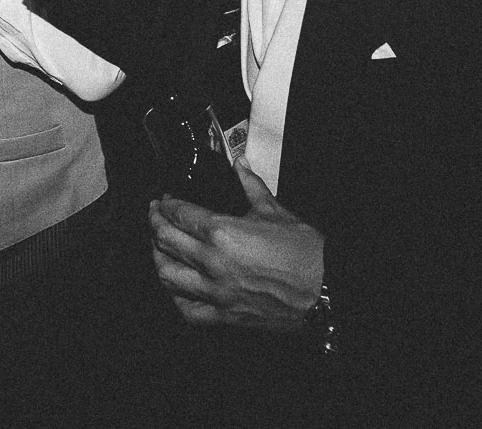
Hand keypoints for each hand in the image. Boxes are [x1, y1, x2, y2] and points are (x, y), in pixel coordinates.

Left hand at [149, 160, 323, 329]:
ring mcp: (216, 292)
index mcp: (223, 232)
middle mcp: (213, 262)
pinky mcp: (225, 315)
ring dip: (158, 257)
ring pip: (168, 275)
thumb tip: (240, 166)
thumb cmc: (306, 254)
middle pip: (166, 241)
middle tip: (155, 215)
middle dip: (155, 224)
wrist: (326, 292)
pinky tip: (176, 285)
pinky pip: (187, 309)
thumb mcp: (275, 212)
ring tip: (158, 247)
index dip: (166, 205)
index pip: (180, 215)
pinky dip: (175, 296)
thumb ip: (251, 186)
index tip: (164, 200)